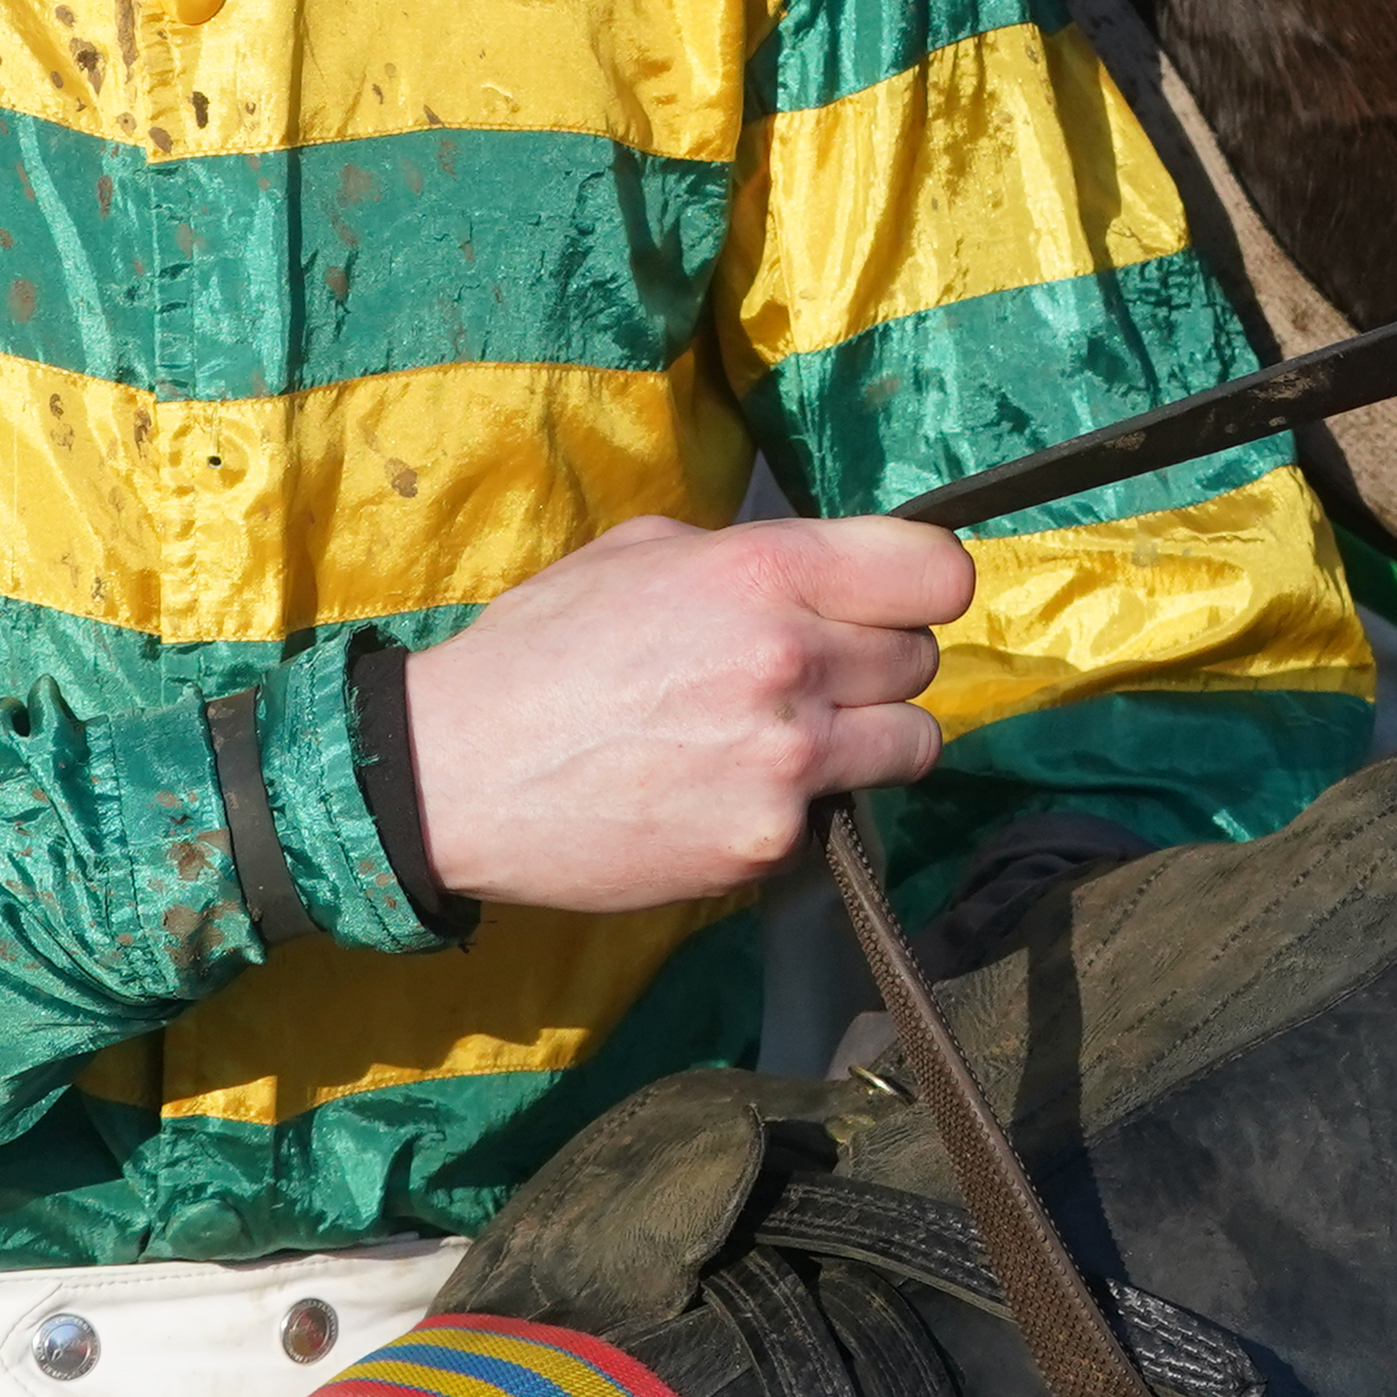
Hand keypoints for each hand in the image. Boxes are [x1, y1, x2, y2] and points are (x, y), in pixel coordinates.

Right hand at [395, 514, 973, 917]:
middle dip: (877, 661)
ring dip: (867, 737)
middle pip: (922, 658)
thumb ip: (752, 554)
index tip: (895, 601)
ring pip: (912, 743)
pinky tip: (730, 791)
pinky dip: (803, 806)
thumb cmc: (542, 648)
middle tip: (812, 674)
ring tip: (792, 736)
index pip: (937, 572)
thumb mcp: (644, 553)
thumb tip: (826, 568)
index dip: (921, 586)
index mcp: (764, 571)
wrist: (459, 775)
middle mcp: (791, 662)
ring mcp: (786, 763)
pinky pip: (837, 814)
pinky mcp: (767, 843)